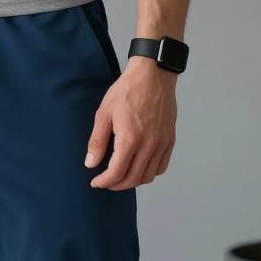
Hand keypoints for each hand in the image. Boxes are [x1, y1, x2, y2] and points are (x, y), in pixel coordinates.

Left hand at [83, 59, 176, 189]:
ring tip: (121, 176)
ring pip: (148, 176)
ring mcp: (161, 144)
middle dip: (117, 185)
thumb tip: (90, 163)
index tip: (96, 182)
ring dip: (133, 181)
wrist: (152, 76)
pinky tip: (139, 167)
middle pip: (133, 179)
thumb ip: (97, 141)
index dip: (104, 182)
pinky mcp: (169, 140)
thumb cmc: (127, 91)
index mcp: (130, 140)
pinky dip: (149, 173)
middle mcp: (148, 146)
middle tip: (106, 182)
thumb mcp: (104, 113)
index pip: (116, 173)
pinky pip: (161, 167)